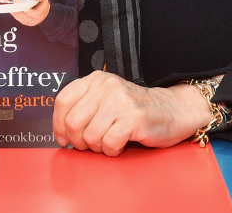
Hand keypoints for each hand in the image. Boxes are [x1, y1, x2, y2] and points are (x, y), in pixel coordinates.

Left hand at [11, 0, 49, 25]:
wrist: (43, 11)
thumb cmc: (42, 4)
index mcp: (41, 13)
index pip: (35, 14)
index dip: (29, 12)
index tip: (24, 9)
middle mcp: (36, 19)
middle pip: (27, 18)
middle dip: (20, 14)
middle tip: (14, 9)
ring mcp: (31, 22)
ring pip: (23, 20)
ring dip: (17, 16)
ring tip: (12, 10)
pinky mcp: (27, 22)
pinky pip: (21, 21)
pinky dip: (17, 17)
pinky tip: (13, 13)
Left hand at [52, 72, 213, 155]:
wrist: (172, 110)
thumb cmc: (134, 110)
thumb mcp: (106, 98)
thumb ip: (84, 107)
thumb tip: (60, 133)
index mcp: (96, 79)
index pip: (63, 101)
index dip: (58, 125)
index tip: (63, 139)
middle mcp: (106, 86)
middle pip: (72, 122)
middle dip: (78, 141)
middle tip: (91, 145)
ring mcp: (120, 101)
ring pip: (90, 137)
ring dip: (98, 147)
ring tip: (110, 141)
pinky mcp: (133, 118)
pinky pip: (109, 144)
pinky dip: (112, 151)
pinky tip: (121, 144)